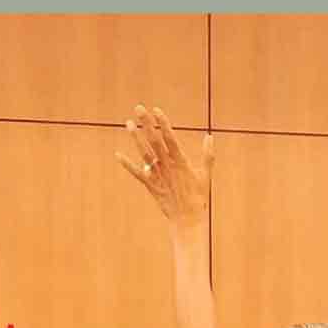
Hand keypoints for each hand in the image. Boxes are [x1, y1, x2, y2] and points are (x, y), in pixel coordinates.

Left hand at [117, 105, 212, 228]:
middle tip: (138, 108)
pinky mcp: (150, 185)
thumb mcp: (206, 175)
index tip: (156, 109)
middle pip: (154, 140)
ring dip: (135, 138)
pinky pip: (137, 173)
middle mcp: (167, 165)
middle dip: (146, 123)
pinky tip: (117, 155)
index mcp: (181, 161)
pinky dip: (127, 164)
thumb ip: (208, 155)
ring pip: (144, 153)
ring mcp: (158, 175)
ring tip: (128, 123)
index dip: (162, 122)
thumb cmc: (198, 197)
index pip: (170, 137)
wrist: (187, 219)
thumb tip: (210, 137)